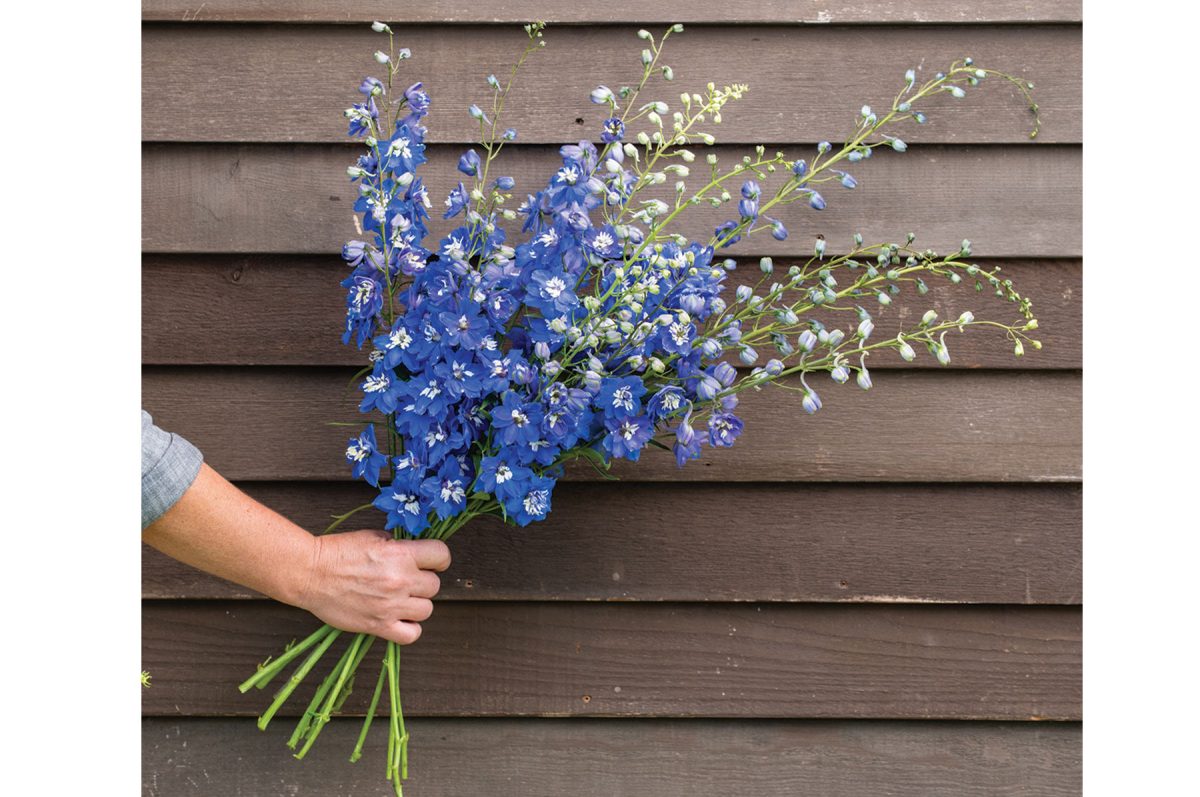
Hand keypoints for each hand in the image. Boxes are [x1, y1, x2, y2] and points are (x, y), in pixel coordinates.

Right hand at [294, 530, 451, 644]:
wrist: (310, 573)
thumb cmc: (337, 552)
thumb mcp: (372, 537)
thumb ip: (397, 545)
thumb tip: (412, 551)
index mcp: (401, 554)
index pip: (442, 555)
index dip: (438, 559)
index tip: (431, 562)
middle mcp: (400, 580)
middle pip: (434, 586)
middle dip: (423, 582)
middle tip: (407, 580)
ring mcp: (391, 605)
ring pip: (427, 610)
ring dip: (416, 604)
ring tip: (401, 599)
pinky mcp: (378, 625)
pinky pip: (411, 634)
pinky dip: (410, 628)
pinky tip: (400, 619)